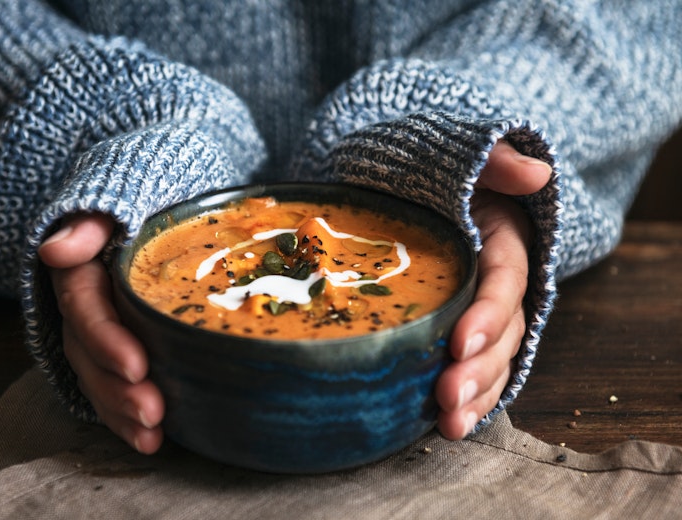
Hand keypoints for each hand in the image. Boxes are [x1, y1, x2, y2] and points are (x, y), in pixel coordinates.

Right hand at [38, 213, 164, 453]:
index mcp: (80, 270)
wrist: (152, 199)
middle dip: (116, 388)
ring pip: (96, 377)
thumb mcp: (119, 194)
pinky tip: (152, 440)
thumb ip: (91, 222)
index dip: (106, 340)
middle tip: (153, 412)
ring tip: (152, 437)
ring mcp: (96, 330)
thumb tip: (56, 250)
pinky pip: (111, 384)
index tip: (137, 366)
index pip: (84, 308)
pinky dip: (125, 415)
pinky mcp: (114, 346)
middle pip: (88, 353)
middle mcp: (81, 305)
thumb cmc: (143, 191)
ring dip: (120, 412)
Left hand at [435, 141, 551, 438]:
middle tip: (447, 397)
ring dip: (475, 394)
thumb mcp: (461, 156)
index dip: (488, 314)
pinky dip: (468, 398)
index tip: (461, 343)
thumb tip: (536, 174)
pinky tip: (446, 425)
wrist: (409, 186)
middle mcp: (498, 282)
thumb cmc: (432, 171)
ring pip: (493, 359)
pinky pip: (474, 367)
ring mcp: (482, 309)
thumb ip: (494, 160)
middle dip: (479, 368)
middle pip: (502, 332)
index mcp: (502, 241)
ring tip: (449, 424)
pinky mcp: (461, 328)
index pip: (503, 281)